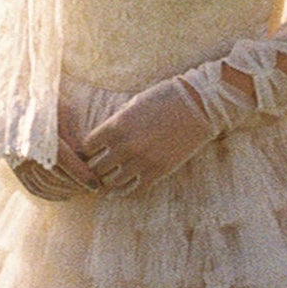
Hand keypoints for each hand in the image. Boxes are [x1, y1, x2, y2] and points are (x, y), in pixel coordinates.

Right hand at [10, 96, 100, 200]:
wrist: (11, 105)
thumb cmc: (43, 104)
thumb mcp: (60, 111)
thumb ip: (71, 135)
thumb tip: (82, 157)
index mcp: (39, 134)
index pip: (65, 161)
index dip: (82, 176)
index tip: (96, 184)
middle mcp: (27, 150)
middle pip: (57, 177)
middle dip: (78, 186)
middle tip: (94, 188)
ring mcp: (19, 162)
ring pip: (47, 185)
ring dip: (67, 191)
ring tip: (83, 190)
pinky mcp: (16, 169)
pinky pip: (35, 188)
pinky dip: (51, 194)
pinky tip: (65, 195)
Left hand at [80, 76, 214, 193]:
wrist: (199, 105)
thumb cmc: (165, 98)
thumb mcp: (134, 103)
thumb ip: (117, 121)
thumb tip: (105, 136)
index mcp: (116, 126)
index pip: (88, 147)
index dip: (89, 149)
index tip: (95, 150)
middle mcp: (125, 146)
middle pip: (97, 167)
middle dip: (97, 166)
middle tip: (102, 165)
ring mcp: (142, 161)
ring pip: (113, 181)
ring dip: (112, 178)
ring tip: (115, 175)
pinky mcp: (158, 171)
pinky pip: (135, 189)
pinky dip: (129, 188)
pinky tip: (129, 184)